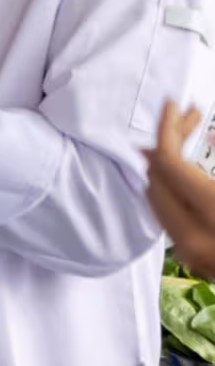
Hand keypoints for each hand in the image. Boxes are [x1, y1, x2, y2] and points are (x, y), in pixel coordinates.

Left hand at [146, 100, 214, 273]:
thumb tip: (212, 136)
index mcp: (214, 213)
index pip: (169, 162)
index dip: (168, 127)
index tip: (173, 104)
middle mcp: (194, 237)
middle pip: (156, 177)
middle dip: (168, 142)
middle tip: (189, 118)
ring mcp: (191, 253)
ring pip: (158, 198)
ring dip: (168, 165)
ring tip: (188, 137)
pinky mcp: (194, 260)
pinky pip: (169, 216)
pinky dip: (174, 189)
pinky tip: (191, 171)